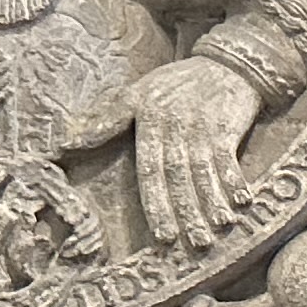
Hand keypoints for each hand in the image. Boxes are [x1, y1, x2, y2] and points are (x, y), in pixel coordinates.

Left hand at [72, 56, 263, 249]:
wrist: (226, 63)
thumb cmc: (178, 83)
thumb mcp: (136, 93)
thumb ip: (105, 119)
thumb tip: (65, 143)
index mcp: (149, 124)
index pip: (150, 171)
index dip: (156, 204)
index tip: (163, 235)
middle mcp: (175, 128)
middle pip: (178, 177)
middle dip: (186, 211)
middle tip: (193, 243)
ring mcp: (202, 127)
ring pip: (204, 171)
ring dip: (212, 201)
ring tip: (218, 227)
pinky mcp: (228, 125)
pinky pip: (229, 157)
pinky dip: (235, 179)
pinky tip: (242, 201)